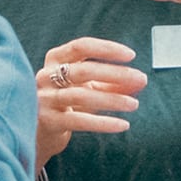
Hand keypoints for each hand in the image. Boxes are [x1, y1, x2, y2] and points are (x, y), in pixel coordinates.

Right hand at [36, 37, 146, 166]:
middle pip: (83, 70)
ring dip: (112, 99)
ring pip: (82, 96)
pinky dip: (103, 123)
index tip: (131, 55)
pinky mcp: (47, 121)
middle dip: (115, 73)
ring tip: (134, 104)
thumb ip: (111, 83)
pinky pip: (79, 120)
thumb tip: (140, 81)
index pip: (81, 46)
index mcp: (55, 60)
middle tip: (141, 79)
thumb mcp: (87, 88)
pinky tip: (123, 124)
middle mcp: (45, 76)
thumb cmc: (66, 103)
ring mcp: (44, 99)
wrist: (38, 133)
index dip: (107, 48)